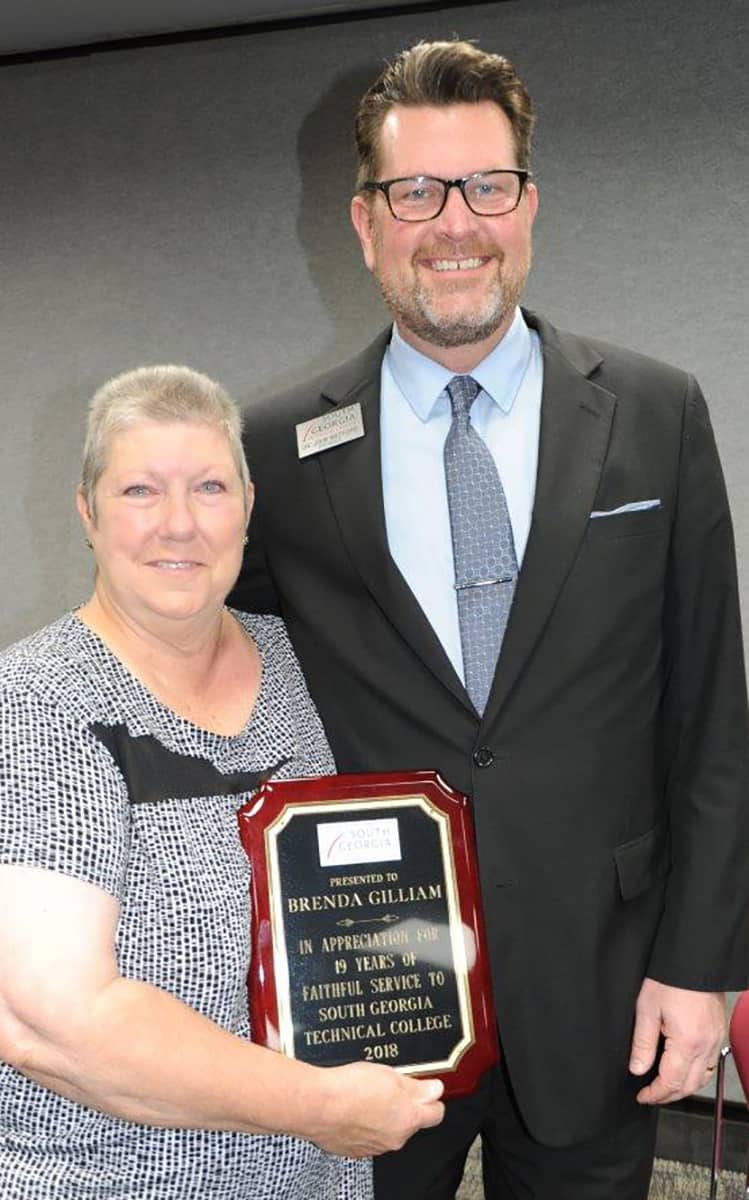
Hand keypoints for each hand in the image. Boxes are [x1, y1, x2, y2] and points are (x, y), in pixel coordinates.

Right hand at [309, 1061, 443, 1157]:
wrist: (317, 1106)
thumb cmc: (351, 1089)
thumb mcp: (391, 1076)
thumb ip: (417, 1087)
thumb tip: (435, 1090)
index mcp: (408, 1119)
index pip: (436, 1114)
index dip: (432, 1098)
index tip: (426, 1088)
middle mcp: (394, 1138)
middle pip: (410, 1122)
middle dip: (403, 1105)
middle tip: (387, 1086)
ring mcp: (373, 1147)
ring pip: (387, 1129)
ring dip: (381, 1114)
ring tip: (365, 1094)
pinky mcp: (353, 1149)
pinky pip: (366, 1136)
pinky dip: (362, 1124)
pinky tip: (352, 1108)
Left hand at [629, 978, 724, 1103]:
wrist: (694, 958)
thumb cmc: (670, 979)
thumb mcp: (647, 1009)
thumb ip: (642, 1043)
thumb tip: (637, 1069)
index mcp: (687, 1042)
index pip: (671, 1081)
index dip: (655, 1094)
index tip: (642, 1096)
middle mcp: (706, 1045)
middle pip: (689, 1085)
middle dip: (669, 1095)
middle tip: (651, 1095)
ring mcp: (715, 1038)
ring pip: (704, 1078)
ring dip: (685, 1087)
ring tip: (666, 1086)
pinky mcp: (718, 1030)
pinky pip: (711, 1063)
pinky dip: (697, 1073)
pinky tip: (684, 1068)